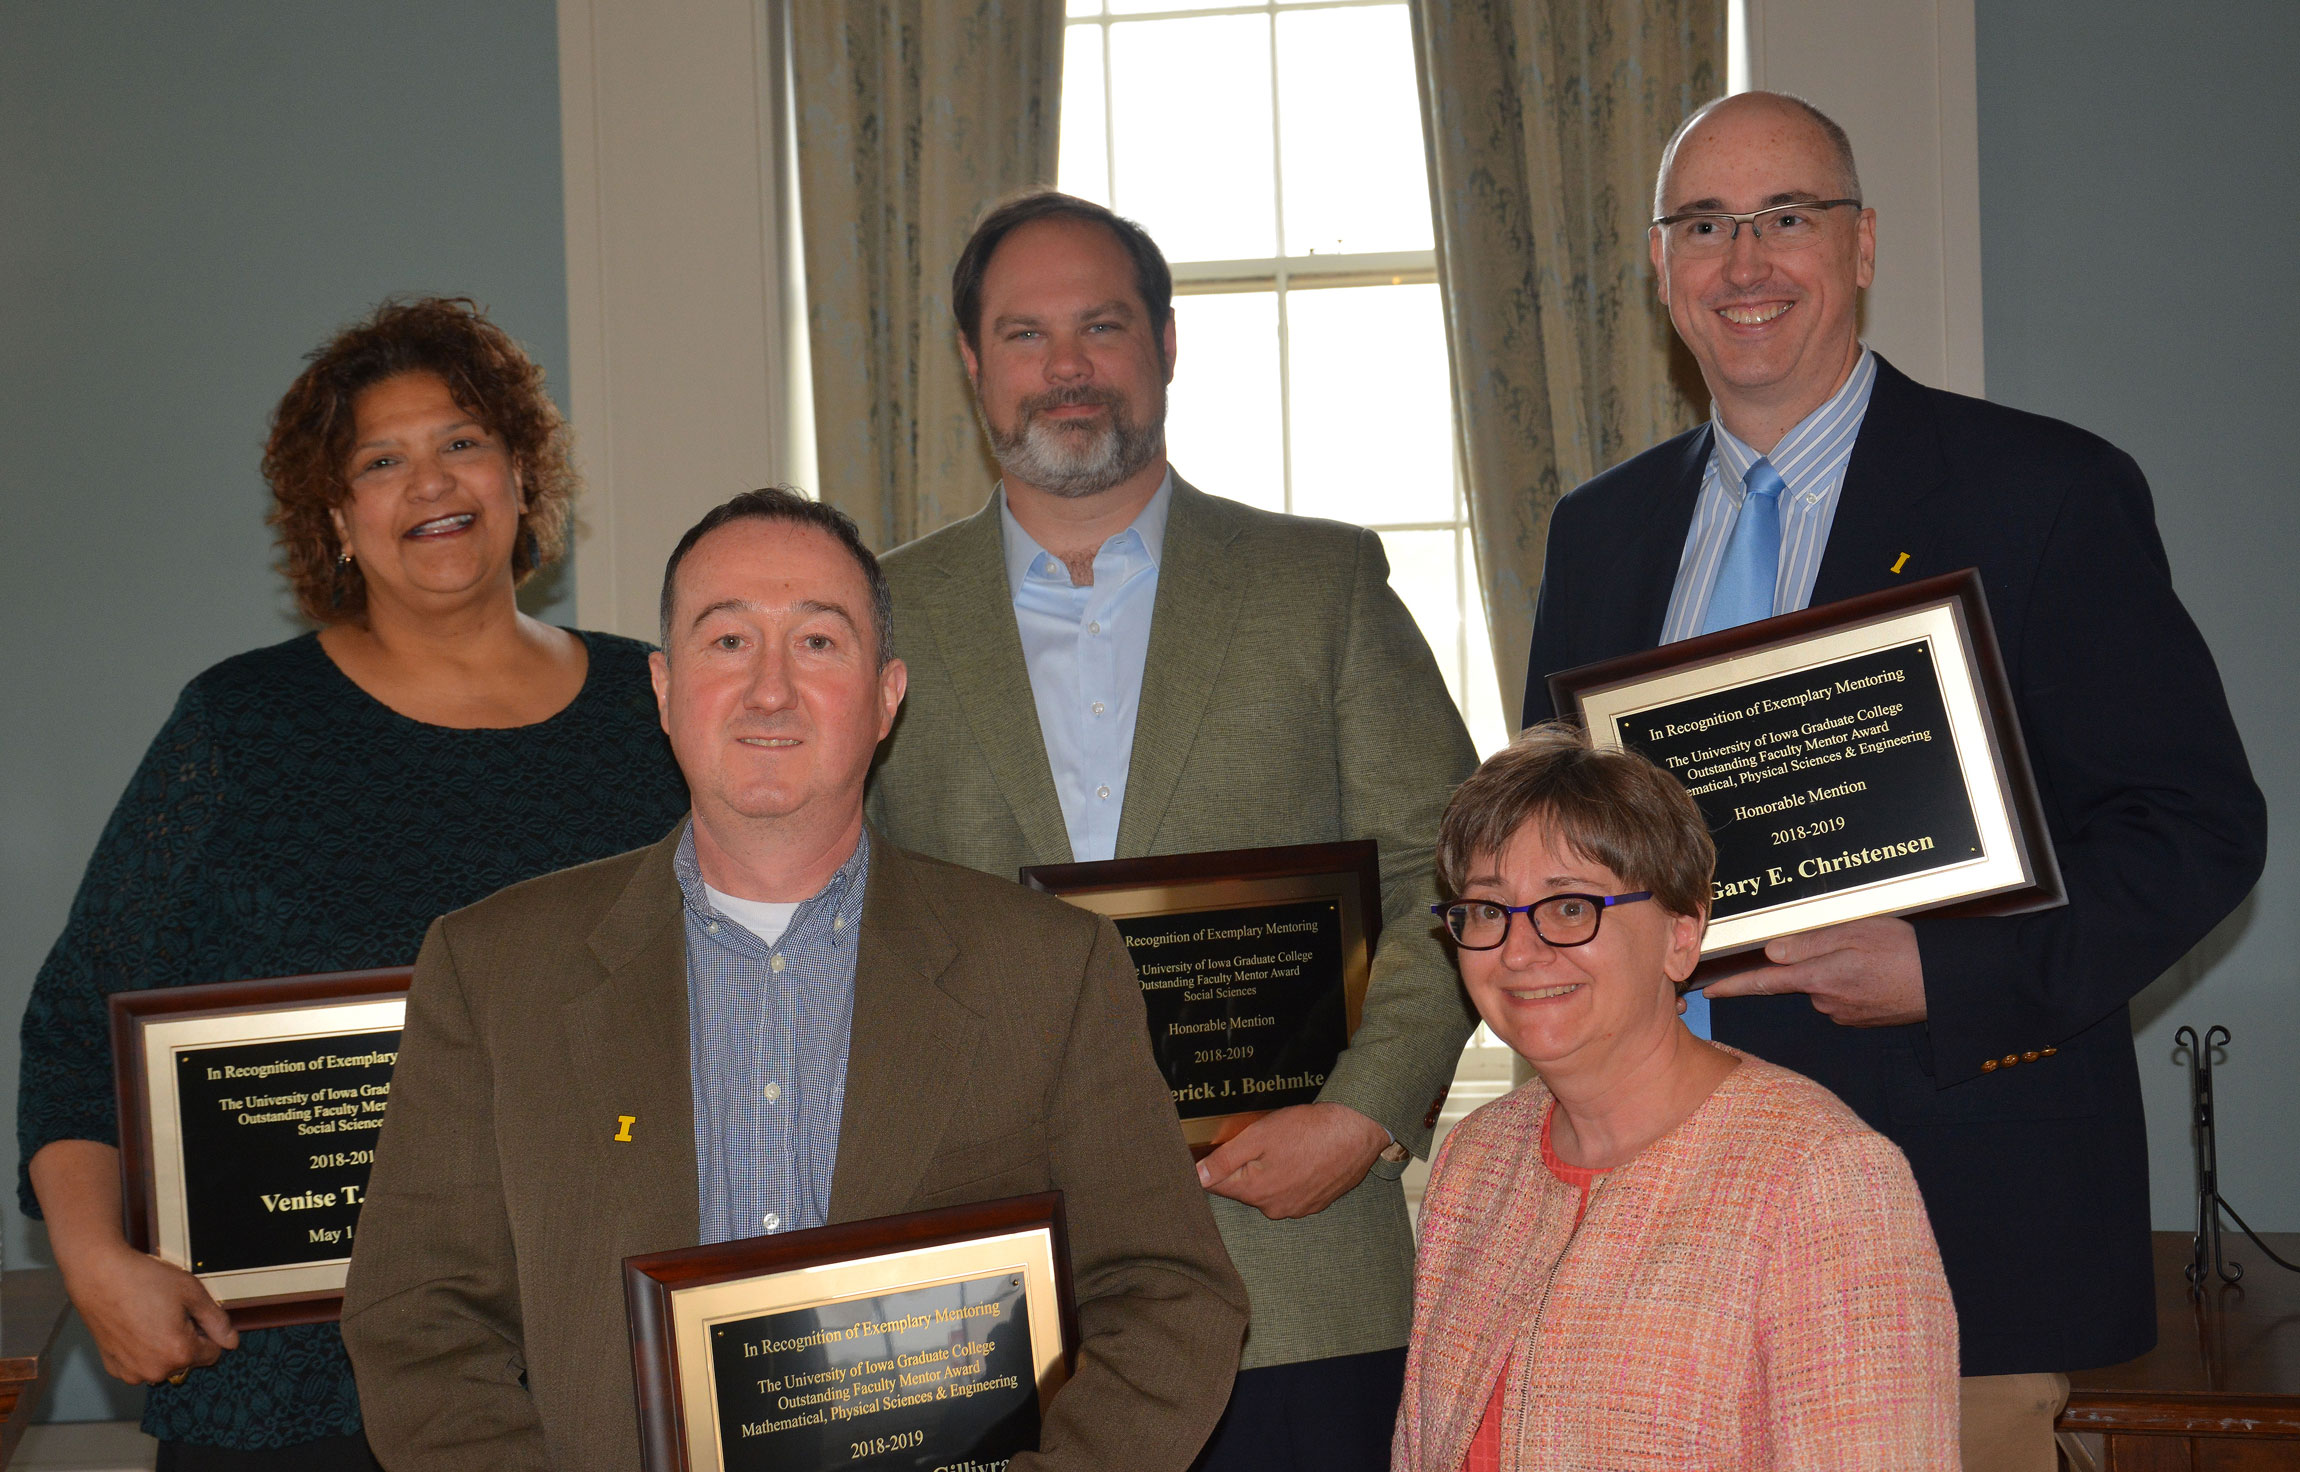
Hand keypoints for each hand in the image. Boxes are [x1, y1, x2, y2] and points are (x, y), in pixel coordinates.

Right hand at [61, 1241, 237, 1385]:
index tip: (193, 1314)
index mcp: (179, 1353)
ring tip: (151, 1318)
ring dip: (164, 1347)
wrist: (99, 1276)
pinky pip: (141, 1364)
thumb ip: (217, 1320)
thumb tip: (232, 1341)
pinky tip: (135, 1327)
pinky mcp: (114, 1368)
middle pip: (188, 1360)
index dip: (207, 1331)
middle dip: (186, 1339)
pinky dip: (142, 1351)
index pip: (213, 1353)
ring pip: (164, 1364)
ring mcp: (131, 1372)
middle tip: (169, 1312)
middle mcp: (155, 1371)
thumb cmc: (143, 1280)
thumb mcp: (192, 1292)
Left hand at [1195, 1102, 1390, 1219]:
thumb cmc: (1308, 1130)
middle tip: (1257, 1140)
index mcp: (1255, 1192)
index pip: (1216, 1185)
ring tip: (1283, 1147)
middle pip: (1243, 1188)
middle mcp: (1274, 1208)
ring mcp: (1297, 1209)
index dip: (1210, 1166)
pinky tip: (1300, 1157)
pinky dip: (1290, 1177)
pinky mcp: (1315, 1204)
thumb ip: (1225, 1158)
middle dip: (1243, 1167)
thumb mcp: (1259, 1135)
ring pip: (1268, 1190)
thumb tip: (1197, 1176)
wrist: (1356, 1132)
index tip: (1212, 1149)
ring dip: (1269, 1172)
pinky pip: (1291, 1192)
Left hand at [1701, 916, 1926, 1026]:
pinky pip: (1842, 997)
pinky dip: (1852, 983)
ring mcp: (1844, 1015)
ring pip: (1822, 987)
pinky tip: (1876, 974)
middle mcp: (1827, 1003)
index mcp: (1820, 978)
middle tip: (1851, 942)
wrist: (1945, 984)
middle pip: (1800, 978)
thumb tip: (1771, 953)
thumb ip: (1809, 943)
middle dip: (1813, 961)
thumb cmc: (1904, 951)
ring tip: (1871, 957)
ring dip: (1836, 971)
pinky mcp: (1860, 1021)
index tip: (1709, 992)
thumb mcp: (1855, 933)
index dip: (1734, 987)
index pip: (1765, 983)